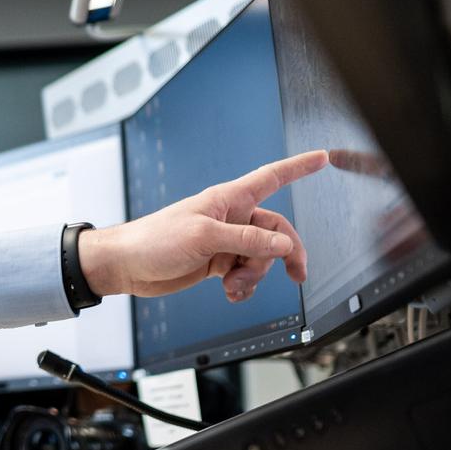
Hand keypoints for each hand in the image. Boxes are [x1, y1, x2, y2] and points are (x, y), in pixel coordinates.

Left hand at [78, 150, 327, 301]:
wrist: (127, 266)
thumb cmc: (154, 239)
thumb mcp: (204, 237)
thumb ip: (247, 239)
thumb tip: (282, 244)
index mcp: (228, 199)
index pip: (272, 177)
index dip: (299, 167)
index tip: (323, 158)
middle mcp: (231, 217)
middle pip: (275, 231)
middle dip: (284, 254)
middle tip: (295, 275)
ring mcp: (225, 240)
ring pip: (261, 257)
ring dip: (254, 275)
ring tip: (234, 285)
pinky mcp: (217, 261)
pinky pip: (245, 273)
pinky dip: (243, 285)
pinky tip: (230, 291)